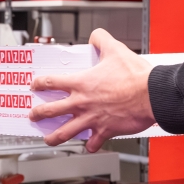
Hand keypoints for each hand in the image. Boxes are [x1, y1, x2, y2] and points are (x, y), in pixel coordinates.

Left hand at [29, 28, 154, 151]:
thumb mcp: (115, 50)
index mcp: (82, 83)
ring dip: (54, 137)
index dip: (40, 83)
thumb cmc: (135, 76)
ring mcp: (92, 118)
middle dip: (38, 114)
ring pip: (65, 132)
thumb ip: (101, 40)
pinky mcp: (105, 131)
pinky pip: (94, 143)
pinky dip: (91, 146)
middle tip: (33, 116)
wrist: (151, 95)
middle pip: (51, 110)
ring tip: (48, 139)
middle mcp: (82, 102)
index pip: (52, 82)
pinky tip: (89, 146)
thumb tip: (95, 36)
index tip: (35, 85)